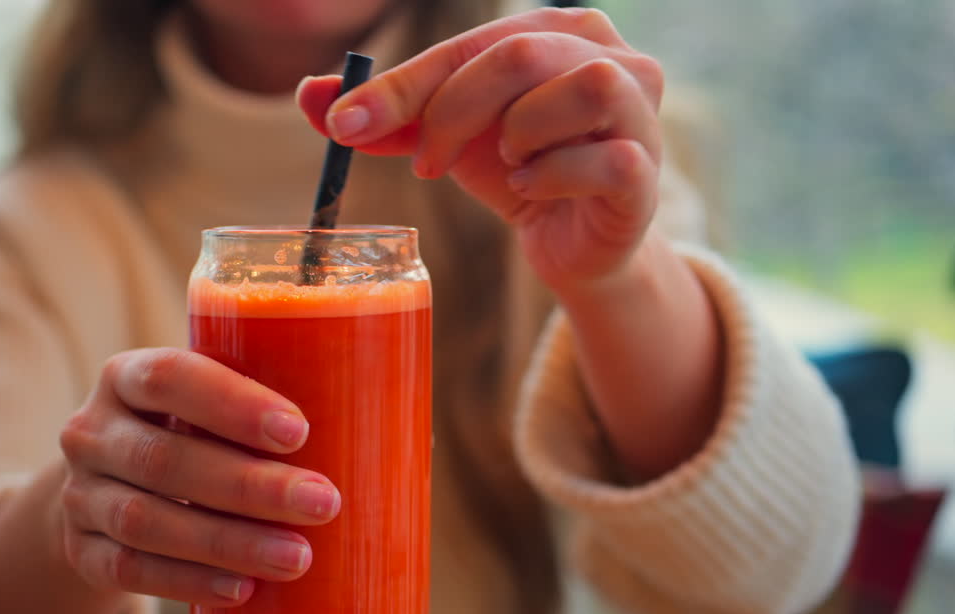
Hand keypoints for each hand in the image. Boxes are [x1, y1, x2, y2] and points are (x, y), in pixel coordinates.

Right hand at [57, 348, 340, 606]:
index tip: (299, 431)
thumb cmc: (193, 434)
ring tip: (297, 558)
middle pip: (165, 458)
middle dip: (250, 486)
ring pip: (147, 522)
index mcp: (128, 376)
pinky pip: (129, 571)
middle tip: (324, 503)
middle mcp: (92, 431)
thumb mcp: (213, 407)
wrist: (108, 486)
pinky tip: (241, 589)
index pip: (171, 377)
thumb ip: (274, 408)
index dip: (232, 403)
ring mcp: (80, 496)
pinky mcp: (80, 552)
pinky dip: (187, 581)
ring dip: (227, 542)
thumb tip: (400, 431)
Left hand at [297, 7, 663, 296]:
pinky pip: (605, 159)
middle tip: (427, 163)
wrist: (571, 242)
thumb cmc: (517, 170)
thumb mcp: (445, 137)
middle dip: (453, 110)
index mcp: (560, 30)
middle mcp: (613, 56)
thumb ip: (388, 117)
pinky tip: (531, 189)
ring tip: (505, 163)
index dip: (402, 84)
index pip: (471, 43)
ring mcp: (641, 114)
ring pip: (582, 88)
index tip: (343, 123)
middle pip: (522, 54)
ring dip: (520, 132)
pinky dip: (554, 176)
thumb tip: (310, 97)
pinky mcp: (644, 172)